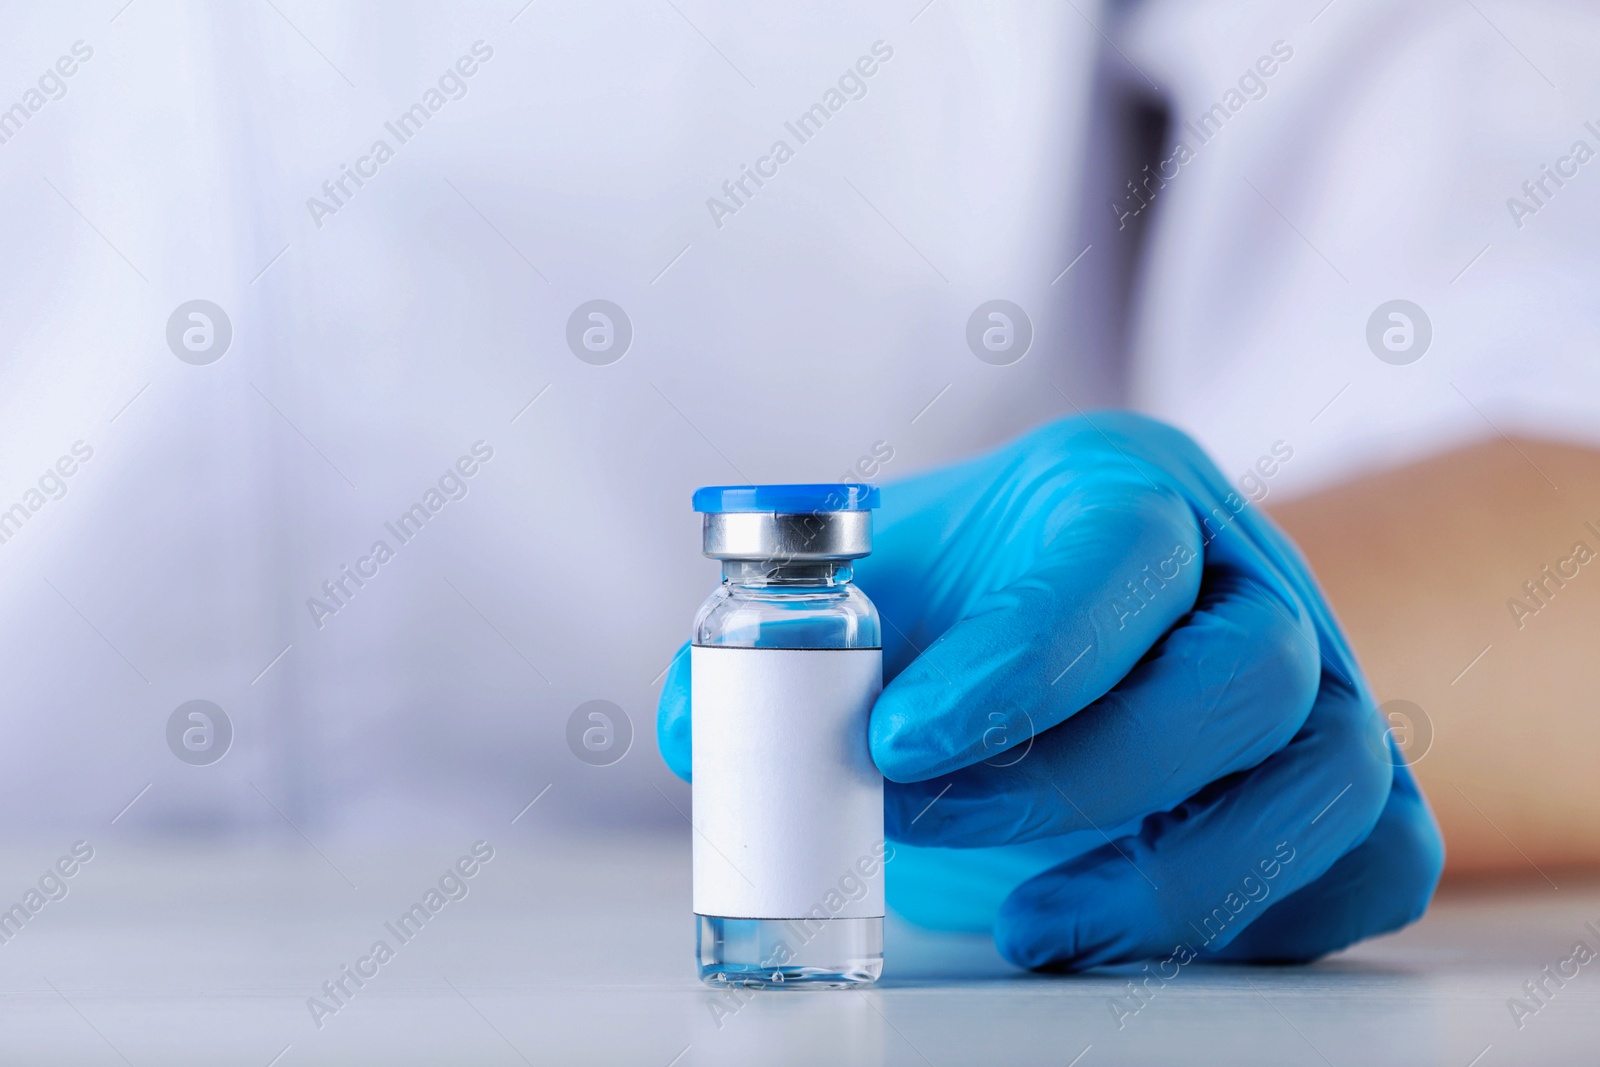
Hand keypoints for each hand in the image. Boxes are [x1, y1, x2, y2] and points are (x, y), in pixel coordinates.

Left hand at [658, 412, 1442, 969]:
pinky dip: (1274, 916)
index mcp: (1127, 496)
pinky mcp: (1353, 785)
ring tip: (1031, 924)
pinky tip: (1137, 924)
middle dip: (1076, 779)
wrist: (1077, 643)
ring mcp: (1322, 682)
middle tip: (925, 824)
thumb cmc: (971, 607)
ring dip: (1170, 883)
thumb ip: (772, 652)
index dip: (1022, 662)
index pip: (1120, 559)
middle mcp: (1244, 578)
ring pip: (1323, 784)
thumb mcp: (869, 594)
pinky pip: (1378, 858)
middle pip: (1241, 678)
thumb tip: (705, 728)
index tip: (897, 745)